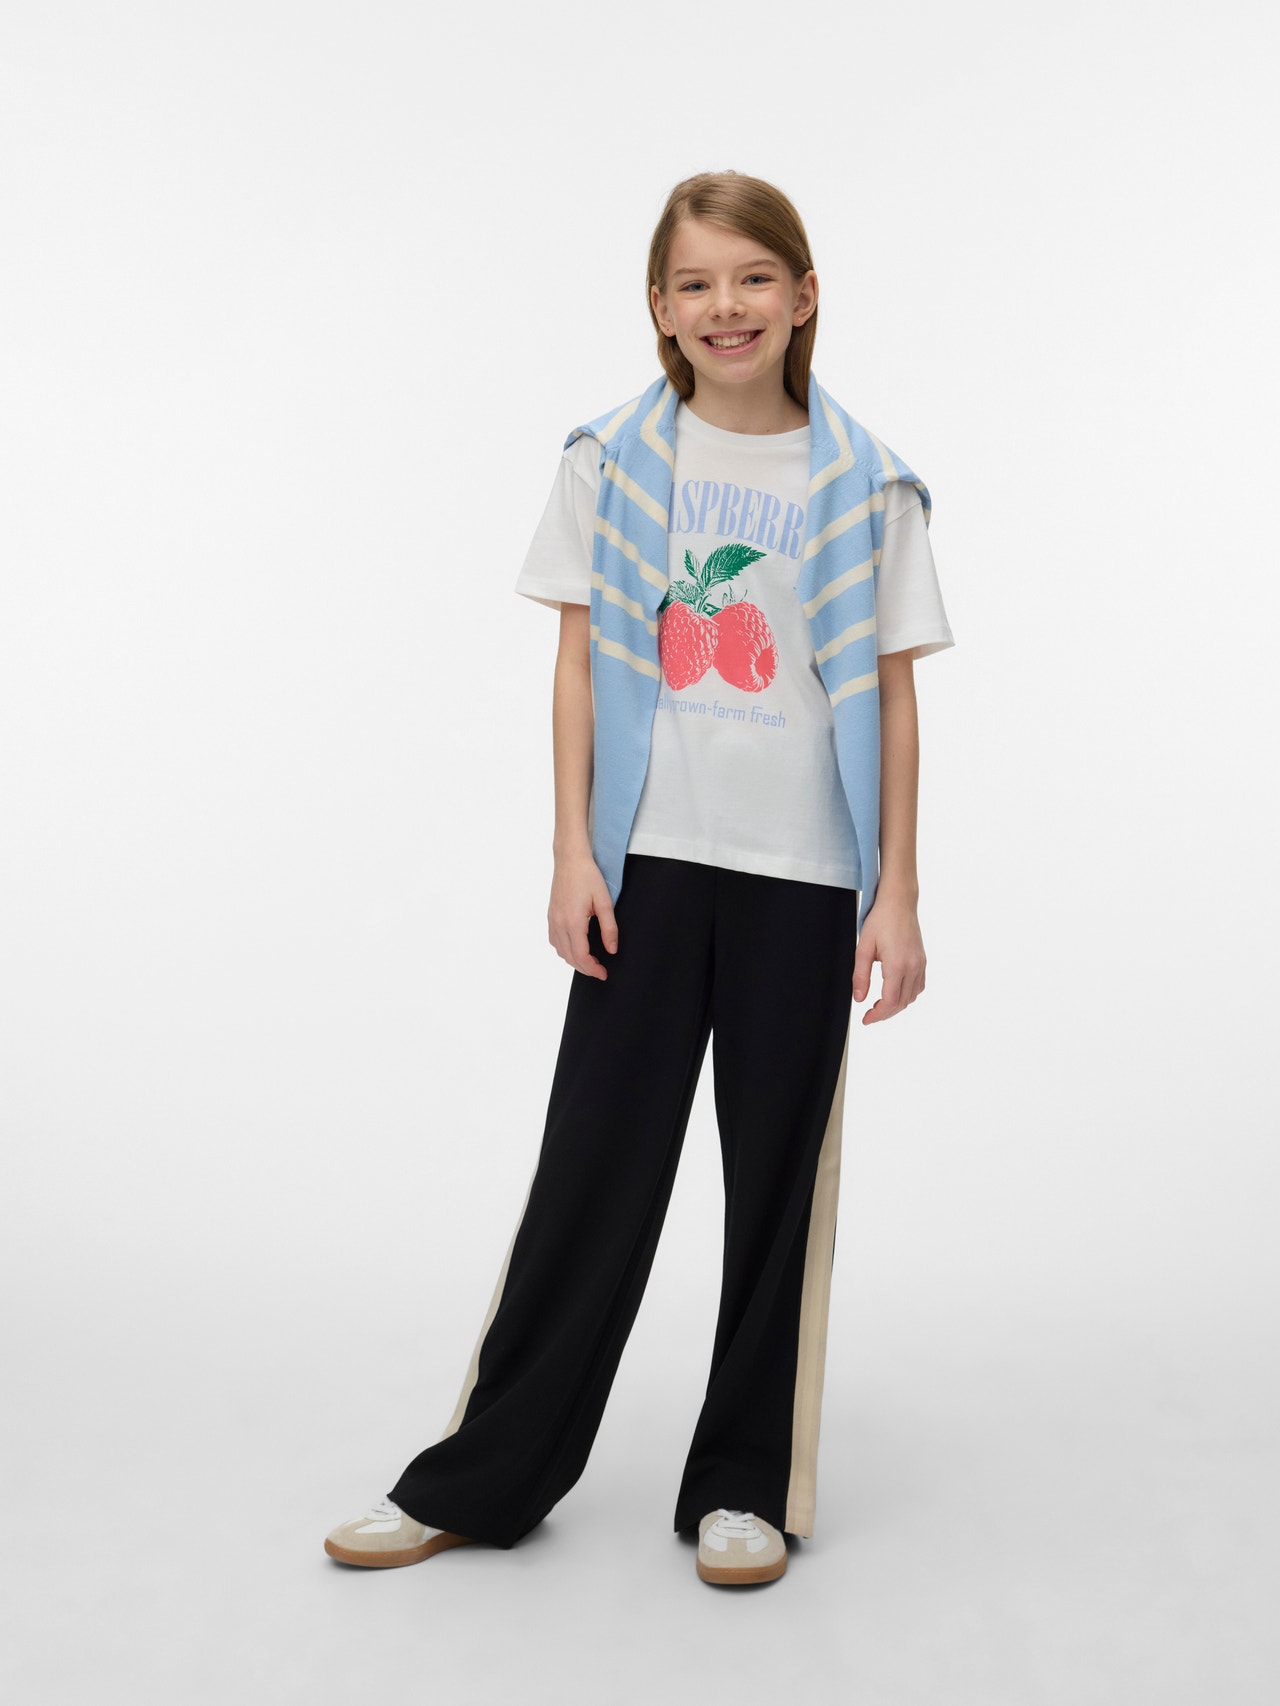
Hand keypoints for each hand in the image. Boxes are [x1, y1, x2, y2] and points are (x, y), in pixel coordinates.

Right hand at [548, 851, 618, 978]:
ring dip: (574, 961)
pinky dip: (565, 950)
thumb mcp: (604, 901)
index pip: (581, 956)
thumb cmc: (587, 876)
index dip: (593, 969)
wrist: (570, 859)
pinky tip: (575, 947)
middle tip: (600, 970)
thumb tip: (612, 949)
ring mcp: (552, 920)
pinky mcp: (551, 916)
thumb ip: (609, 928)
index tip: (604, 973)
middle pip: (570, 958)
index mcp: (573, 922)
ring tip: (590, 961)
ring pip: (561, 951)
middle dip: (585, 968)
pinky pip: (555, 941)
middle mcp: (559, 924)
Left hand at [852, 891, 925, 1023]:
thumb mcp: (863, 948)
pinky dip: (907, 996)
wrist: (899, 902)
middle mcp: (912, 967)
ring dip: (896, 1006)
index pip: (890, 1002)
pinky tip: (895, 992)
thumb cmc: (881, 920)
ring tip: (880, 1005)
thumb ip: (860, 975)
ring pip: (911, 997)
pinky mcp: (922, 961)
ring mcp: (920, 964)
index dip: (878, 1015)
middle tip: (870, 1015)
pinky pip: (918, 986)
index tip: (866, 1019)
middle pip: (902, 1003)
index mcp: (897, 965)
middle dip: (885, 1013)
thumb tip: (858, 998)